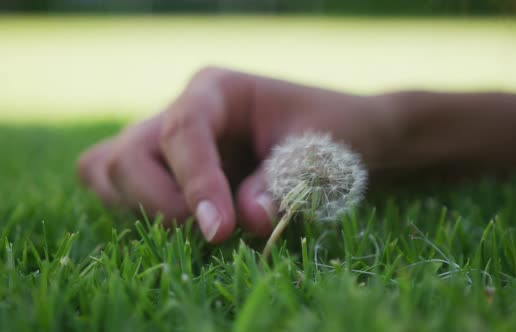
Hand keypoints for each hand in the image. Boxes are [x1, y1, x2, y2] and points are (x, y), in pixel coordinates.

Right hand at [78, 67, 387, 242]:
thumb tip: (250, 220)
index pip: (184, 131)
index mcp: (217, 90)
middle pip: (128, 155)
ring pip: (108, 171)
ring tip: (197, 228)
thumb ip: (278, 183)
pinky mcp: (162, 172)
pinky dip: (137, 214)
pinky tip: (184, 228)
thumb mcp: (316, 152)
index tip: (218, 230)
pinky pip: (118, 190)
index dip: (196, 183)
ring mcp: (165, 142)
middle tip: (212, 232)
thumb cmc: (332, 133)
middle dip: (158, 202)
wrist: (340, 138)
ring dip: (141, 208)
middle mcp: (183, 112)